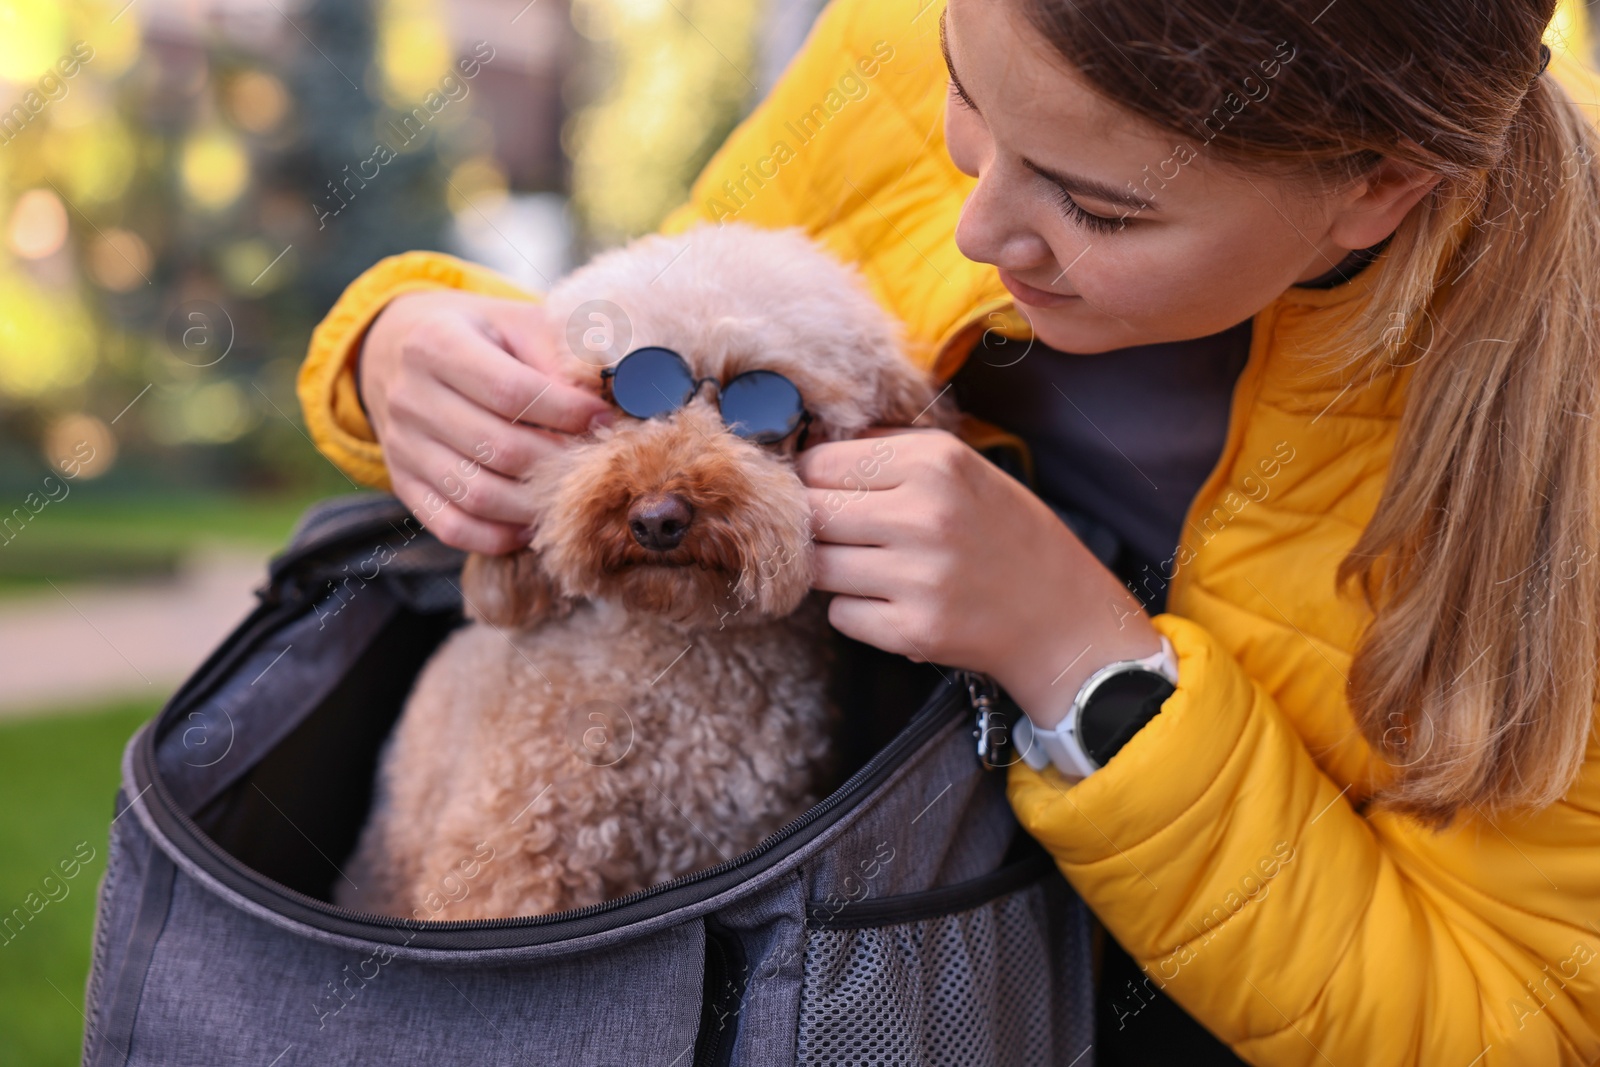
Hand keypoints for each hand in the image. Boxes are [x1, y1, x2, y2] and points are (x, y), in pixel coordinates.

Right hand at [359, 290, 613, 552]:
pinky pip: (452, 527)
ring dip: (535, 504)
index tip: (604, 418)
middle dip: (558, 462)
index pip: (511, 392)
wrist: (397, 348)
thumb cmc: (480, 336)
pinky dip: (498, 535)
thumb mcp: (517, 323)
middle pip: (498, 449)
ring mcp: (402, 446)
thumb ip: (560, 356)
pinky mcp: (403, 483)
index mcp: (438, 343)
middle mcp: (409, 397)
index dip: (567, 413)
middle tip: (595, 462)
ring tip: (572, 493)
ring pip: (477, 496)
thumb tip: (612, 400)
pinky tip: (532, 521)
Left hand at [798, 428, 1162, 728]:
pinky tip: (894, 601)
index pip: (820, 462)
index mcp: (935, 461)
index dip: (813, 479)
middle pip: (811, 514)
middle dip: (816, 525)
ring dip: (833, 569)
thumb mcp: (961, 467)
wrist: (1060, 615)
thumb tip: (806, 446)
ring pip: (817, 567)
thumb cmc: (1003, 533)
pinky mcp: (913, 631)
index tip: (827, 491)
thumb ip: (887, 450)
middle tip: (844, 534)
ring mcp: (918, 577)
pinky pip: (840, 615)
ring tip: (871, 567)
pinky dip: (856, 611)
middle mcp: (925, 515)